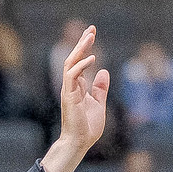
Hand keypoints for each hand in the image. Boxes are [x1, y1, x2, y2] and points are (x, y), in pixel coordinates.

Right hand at [42, 25, 108, 171]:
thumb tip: (104, 71)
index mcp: (77, 87)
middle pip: (74, 58)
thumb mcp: (99, 104)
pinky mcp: (68, 95)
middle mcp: (71, 86)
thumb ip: (100, 88)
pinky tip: (92, 58)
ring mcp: (68, 90)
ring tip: (90, 36)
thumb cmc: (87, 128)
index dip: (86, 47)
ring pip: (71, 63)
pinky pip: (72, 75)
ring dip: (80, 49)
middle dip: (83, 42)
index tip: (92, 33)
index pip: (80, 62)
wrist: (79, 143)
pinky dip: (81, 65)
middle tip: (91, 28)